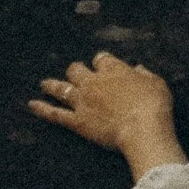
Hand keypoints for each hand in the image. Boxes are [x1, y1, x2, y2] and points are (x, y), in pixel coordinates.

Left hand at [28, 52, 173, 153]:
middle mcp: (94, 82)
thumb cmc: (154, 106)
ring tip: (44, 84)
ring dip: (52, 85)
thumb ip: (145, 75)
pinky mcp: (77, 121)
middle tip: (75, 74)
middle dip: (75, 71)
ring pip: (61, 88)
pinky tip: (32, 105)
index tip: (103, 65)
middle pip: (77, 70)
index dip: (101, 62)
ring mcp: (83, 101)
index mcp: (113, 69)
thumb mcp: (156, 83)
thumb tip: (138, 69)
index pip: (101, 59)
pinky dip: (42, 109)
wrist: (142, 129)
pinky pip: (55, 114)